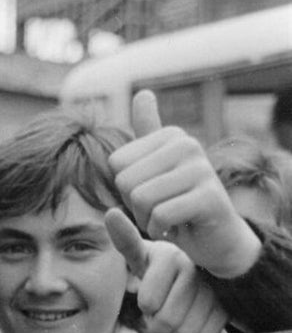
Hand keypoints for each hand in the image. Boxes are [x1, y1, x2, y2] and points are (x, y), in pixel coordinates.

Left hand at [106, 207, 227, 332]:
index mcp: (169, 256)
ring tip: (179, 314)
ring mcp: (212, 290)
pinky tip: (194, 322)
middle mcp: (193, 269)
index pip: (148, 302)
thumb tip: (111, 213)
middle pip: (164, 322)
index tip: (150, 299)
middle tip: (164, 310)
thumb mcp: (143, 260)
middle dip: (158, 324)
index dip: (147, 307)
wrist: (200, 288)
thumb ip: (127, 243)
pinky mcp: (226, 310)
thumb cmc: (162, 274)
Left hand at [108, 90, 260, 277]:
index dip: (127, 189)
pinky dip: (161, 230)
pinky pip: (160, 215)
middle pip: (125, 182)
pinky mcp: (209, 197)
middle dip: (135, 207)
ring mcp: (201, 169)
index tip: (153, 194)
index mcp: (170, 136)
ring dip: (147, 220)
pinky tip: (177, 228)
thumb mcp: (158, 169)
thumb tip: (143, 93)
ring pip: (140, 199)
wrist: (215, 239)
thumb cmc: (179, 205)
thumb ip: (149, 133)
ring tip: (169, 218)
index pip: (117, 165)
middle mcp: (187, 145)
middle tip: (161, 209)